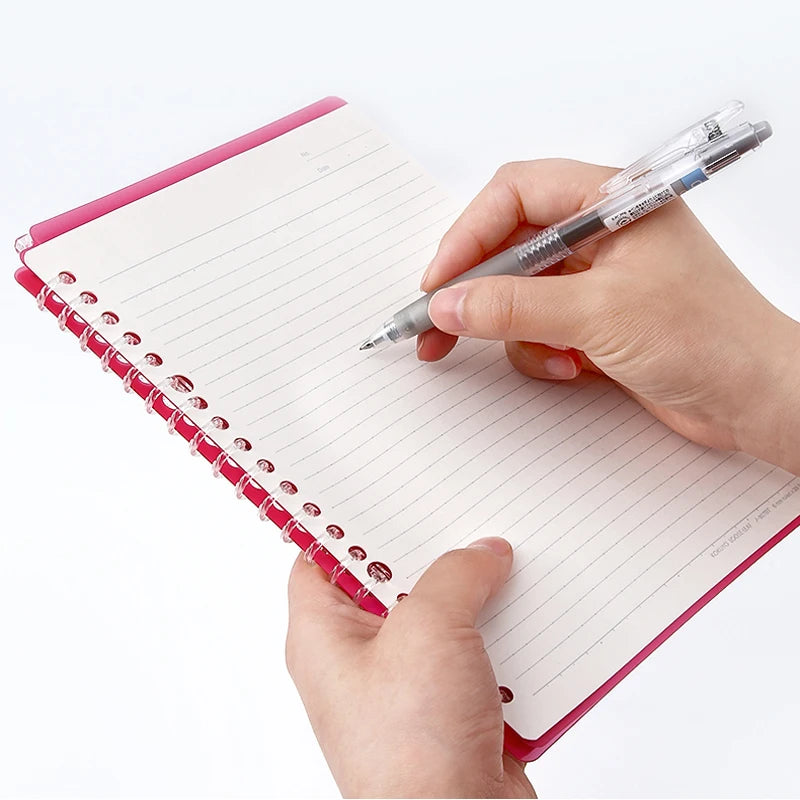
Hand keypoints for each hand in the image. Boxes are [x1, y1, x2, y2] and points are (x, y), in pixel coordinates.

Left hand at [286, 538, 535, 798]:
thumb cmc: (413, 755)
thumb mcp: (429, 630)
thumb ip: (455, 575)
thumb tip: (482, 553)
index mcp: (324, 636)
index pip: (319, 556)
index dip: (345, 520)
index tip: (379, 488)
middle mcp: (360, 659)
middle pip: (389, 581)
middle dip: (430, 552)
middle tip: (460, 514)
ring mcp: (408, 685)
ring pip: (440, 617)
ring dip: (475, 595)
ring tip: (505, 557)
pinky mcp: (451, 708)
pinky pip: (474, 653)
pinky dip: (500, 634)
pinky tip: (528, 610)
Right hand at [420, 160, 799, 475]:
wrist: (755, 398)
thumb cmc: (709, 336)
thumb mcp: (599, 313)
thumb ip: (515, 306)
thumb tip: (451, 303)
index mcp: (611, 201)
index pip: (515, 194)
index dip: (468, 234)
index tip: (440, 281)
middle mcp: (600, 234)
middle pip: (509, 246)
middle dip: (476, 290)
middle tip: (439, 324)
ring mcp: (596, 278)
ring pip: (519, 293)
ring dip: (518, 331)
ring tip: (550, 356)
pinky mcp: (595, 319)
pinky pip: (539, 326)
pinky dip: (541, 351)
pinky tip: (571, 367)